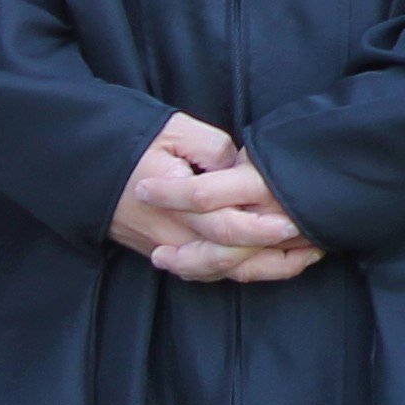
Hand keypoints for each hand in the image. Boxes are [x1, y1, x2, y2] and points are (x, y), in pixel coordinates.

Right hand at [109, 114, 324, 284]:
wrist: (90, 166)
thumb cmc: (138, 141)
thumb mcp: (178, 131)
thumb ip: (216, 151)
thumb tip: (245, 168)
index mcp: (175, 202)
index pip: (223, 227)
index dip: (260, 229)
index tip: (294, 221)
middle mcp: (171, 234)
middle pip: (227, 258)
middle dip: (274, 255)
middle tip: (314, 242)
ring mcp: (165, 249)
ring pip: (219, 273)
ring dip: (264, 269)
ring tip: (306, 255)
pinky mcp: (164, 254)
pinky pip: (206, 274)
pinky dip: (241, 272)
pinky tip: (274, 262)